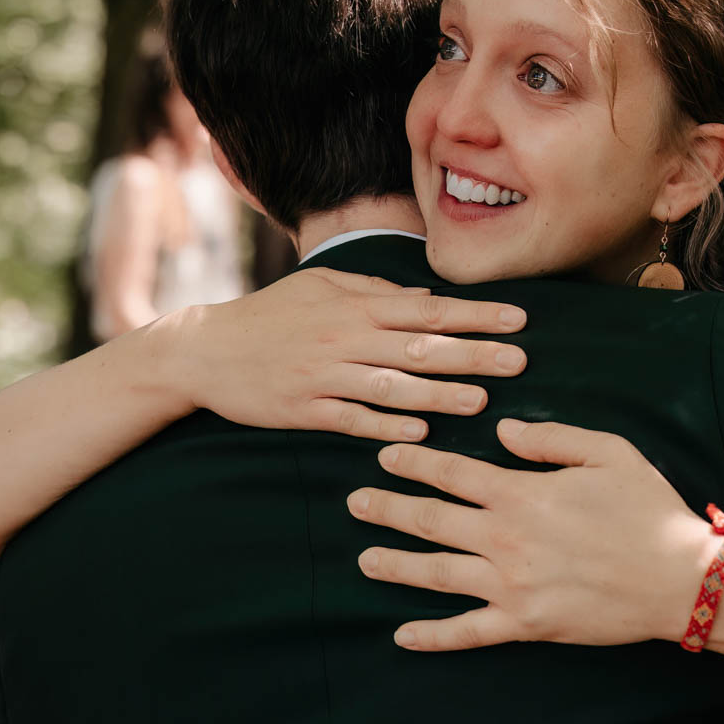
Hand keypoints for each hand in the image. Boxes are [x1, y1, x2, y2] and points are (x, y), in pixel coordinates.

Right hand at [164, 268, 528, 442]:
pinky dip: (386, 427)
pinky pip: (352, 420)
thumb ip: (375, 291)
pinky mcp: (305, 410)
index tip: (519, 320)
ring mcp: (325, 376)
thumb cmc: (269, 314)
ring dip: (438, 394)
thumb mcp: (320, 287)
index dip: (476, 315)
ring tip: (481, 401)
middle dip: (472, 354)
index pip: (428, 310)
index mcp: (355, 307)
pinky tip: (419, 436)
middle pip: (420, 347)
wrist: (204, 350)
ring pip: (391, 386)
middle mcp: (345, 339)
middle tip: (520, 361)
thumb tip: (428, 298)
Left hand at [348, 419, 718, 649]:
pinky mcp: (524, 625)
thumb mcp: (607, 452)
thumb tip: (501, 428)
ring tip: (364, 559)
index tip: (386, 456)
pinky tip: (402, 635)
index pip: (451, 473)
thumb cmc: (648, 510)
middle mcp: (505, 539)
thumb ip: (550, 437)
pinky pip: (467, 632)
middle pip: (430, 520)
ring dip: (396, 565)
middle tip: (354, 503)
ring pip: (436, 574)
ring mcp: (510, 586)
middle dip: (387, 509)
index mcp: (521, 493)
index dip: (414, 462)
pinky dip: (432, 636)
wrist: (679, 579)